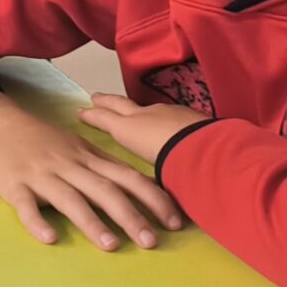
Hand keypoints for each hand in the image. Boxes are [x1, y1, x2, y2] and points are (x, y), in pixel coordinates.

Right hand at [0, 93, 185, 251]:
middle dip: (132, 216)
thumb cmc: (39, 137)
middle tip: (152, 242)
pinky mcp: (14, 185)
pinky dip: (38, 221)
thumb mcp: (76, 145)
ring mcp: (41, 175)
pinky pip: (26, 206)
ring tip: (112, 246)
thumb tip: (139, 186)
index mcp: (87, 157)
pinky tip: (50, 238)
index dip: (154, 198)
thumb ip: (103, 166)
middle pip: (105, 190)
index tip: (176, 221)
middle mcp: (70, 166)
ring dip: (92, 222)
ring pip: (70, 199)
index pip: (128, 177)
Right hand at [77, 93, 209, 166]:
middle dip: (106, 101)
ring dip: (140, 111)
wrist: (204, 149)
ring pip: (148, 108)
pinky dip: (165, 118)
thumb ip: (136, 177)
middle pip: (120, 104)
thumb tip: (123, 190)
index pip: (105, 118)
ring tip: (137, 115)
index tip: (81, 112)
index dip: (92, 116)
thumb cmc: (172, 162)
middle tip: (96, 97)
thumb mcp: (145, 168)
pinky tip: (172, 125)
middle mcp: (146, 115)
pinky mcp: (190, 114)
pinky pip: (171, 113)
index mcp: (130, 128)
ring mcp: (169, 112)